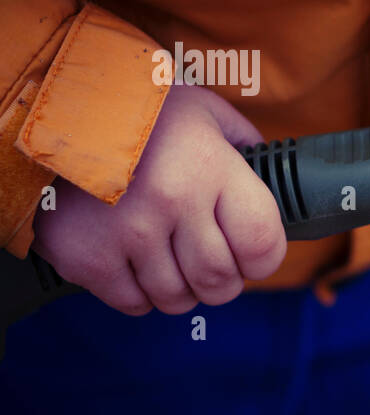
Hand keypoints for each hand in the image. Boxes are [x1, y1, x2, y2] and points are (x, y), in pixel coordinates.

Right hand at [33, 82, 285, 315]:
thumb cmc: (139, 112)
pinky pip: (133, 303)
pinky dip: (141, 293)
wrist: (53, 111)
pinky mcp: (86, 256)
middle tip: (211, 265)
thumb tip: (272, 175)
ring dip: (182, 289)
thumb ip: (244, 146)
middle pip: (220, 281)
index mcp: (211, 168)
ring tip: (172, 261)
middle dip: (223, 282)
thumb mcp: (205, 113)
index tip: (253, 256)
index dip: (264, 260)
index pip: (262, 245)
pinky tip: (136, 263)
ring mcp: (126, 233)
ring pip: (176, 298)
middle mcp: (173, 202)